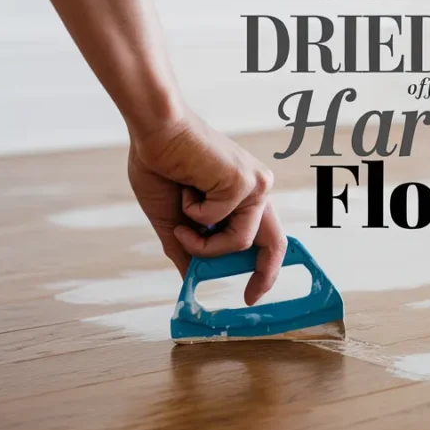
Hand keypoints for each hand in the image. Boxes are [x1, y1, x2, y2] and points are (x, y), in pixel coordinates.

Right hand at [127, 111, 284, 304]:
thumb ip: (188, 247)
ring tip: (182, 221)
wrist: (154, 132)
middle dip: (265, 274)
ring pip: (241, 242)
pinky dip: (195, 215)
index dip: (265, 268)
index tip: (251, 295)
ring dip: (204, 243)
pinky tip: (187, 188)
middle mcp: (258, 189)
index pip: (268, 236)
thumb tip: (192, 278)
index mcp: (246, 195)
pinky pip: (220, 223)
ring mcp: (254, 185)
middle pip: (275, 242)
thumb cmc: (161, 166)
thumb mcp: (174, 219)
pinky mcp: (244, 182)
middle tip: (249, 298)